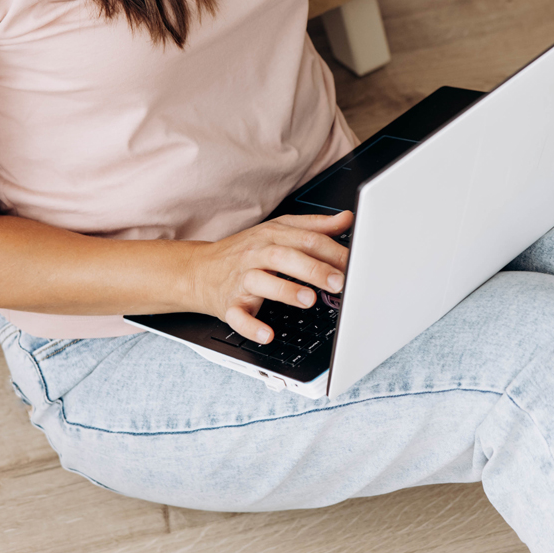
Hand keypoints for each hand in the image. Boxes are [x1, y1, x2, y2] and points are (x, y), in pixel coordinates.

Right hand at [190, 211, 351, 342]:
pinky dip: (251, 326)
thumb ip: (314, 226)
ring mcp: (241, 279)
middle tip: (339, 282)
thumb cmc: (245, 251)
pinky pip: (237, 316)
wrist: (198, 270)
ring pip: (261, 282)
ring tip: (308, 300)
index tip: (355, 263)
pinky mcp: (228, 304)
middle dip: (314, 269)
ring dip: (285, 291)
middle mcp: (257, 254)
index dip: (332, 251)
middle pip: (285, 256)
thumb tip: (346, 219)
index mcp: (273, 236)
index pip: (306, 239)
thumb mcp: (278, 232)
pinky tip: (267, 333)